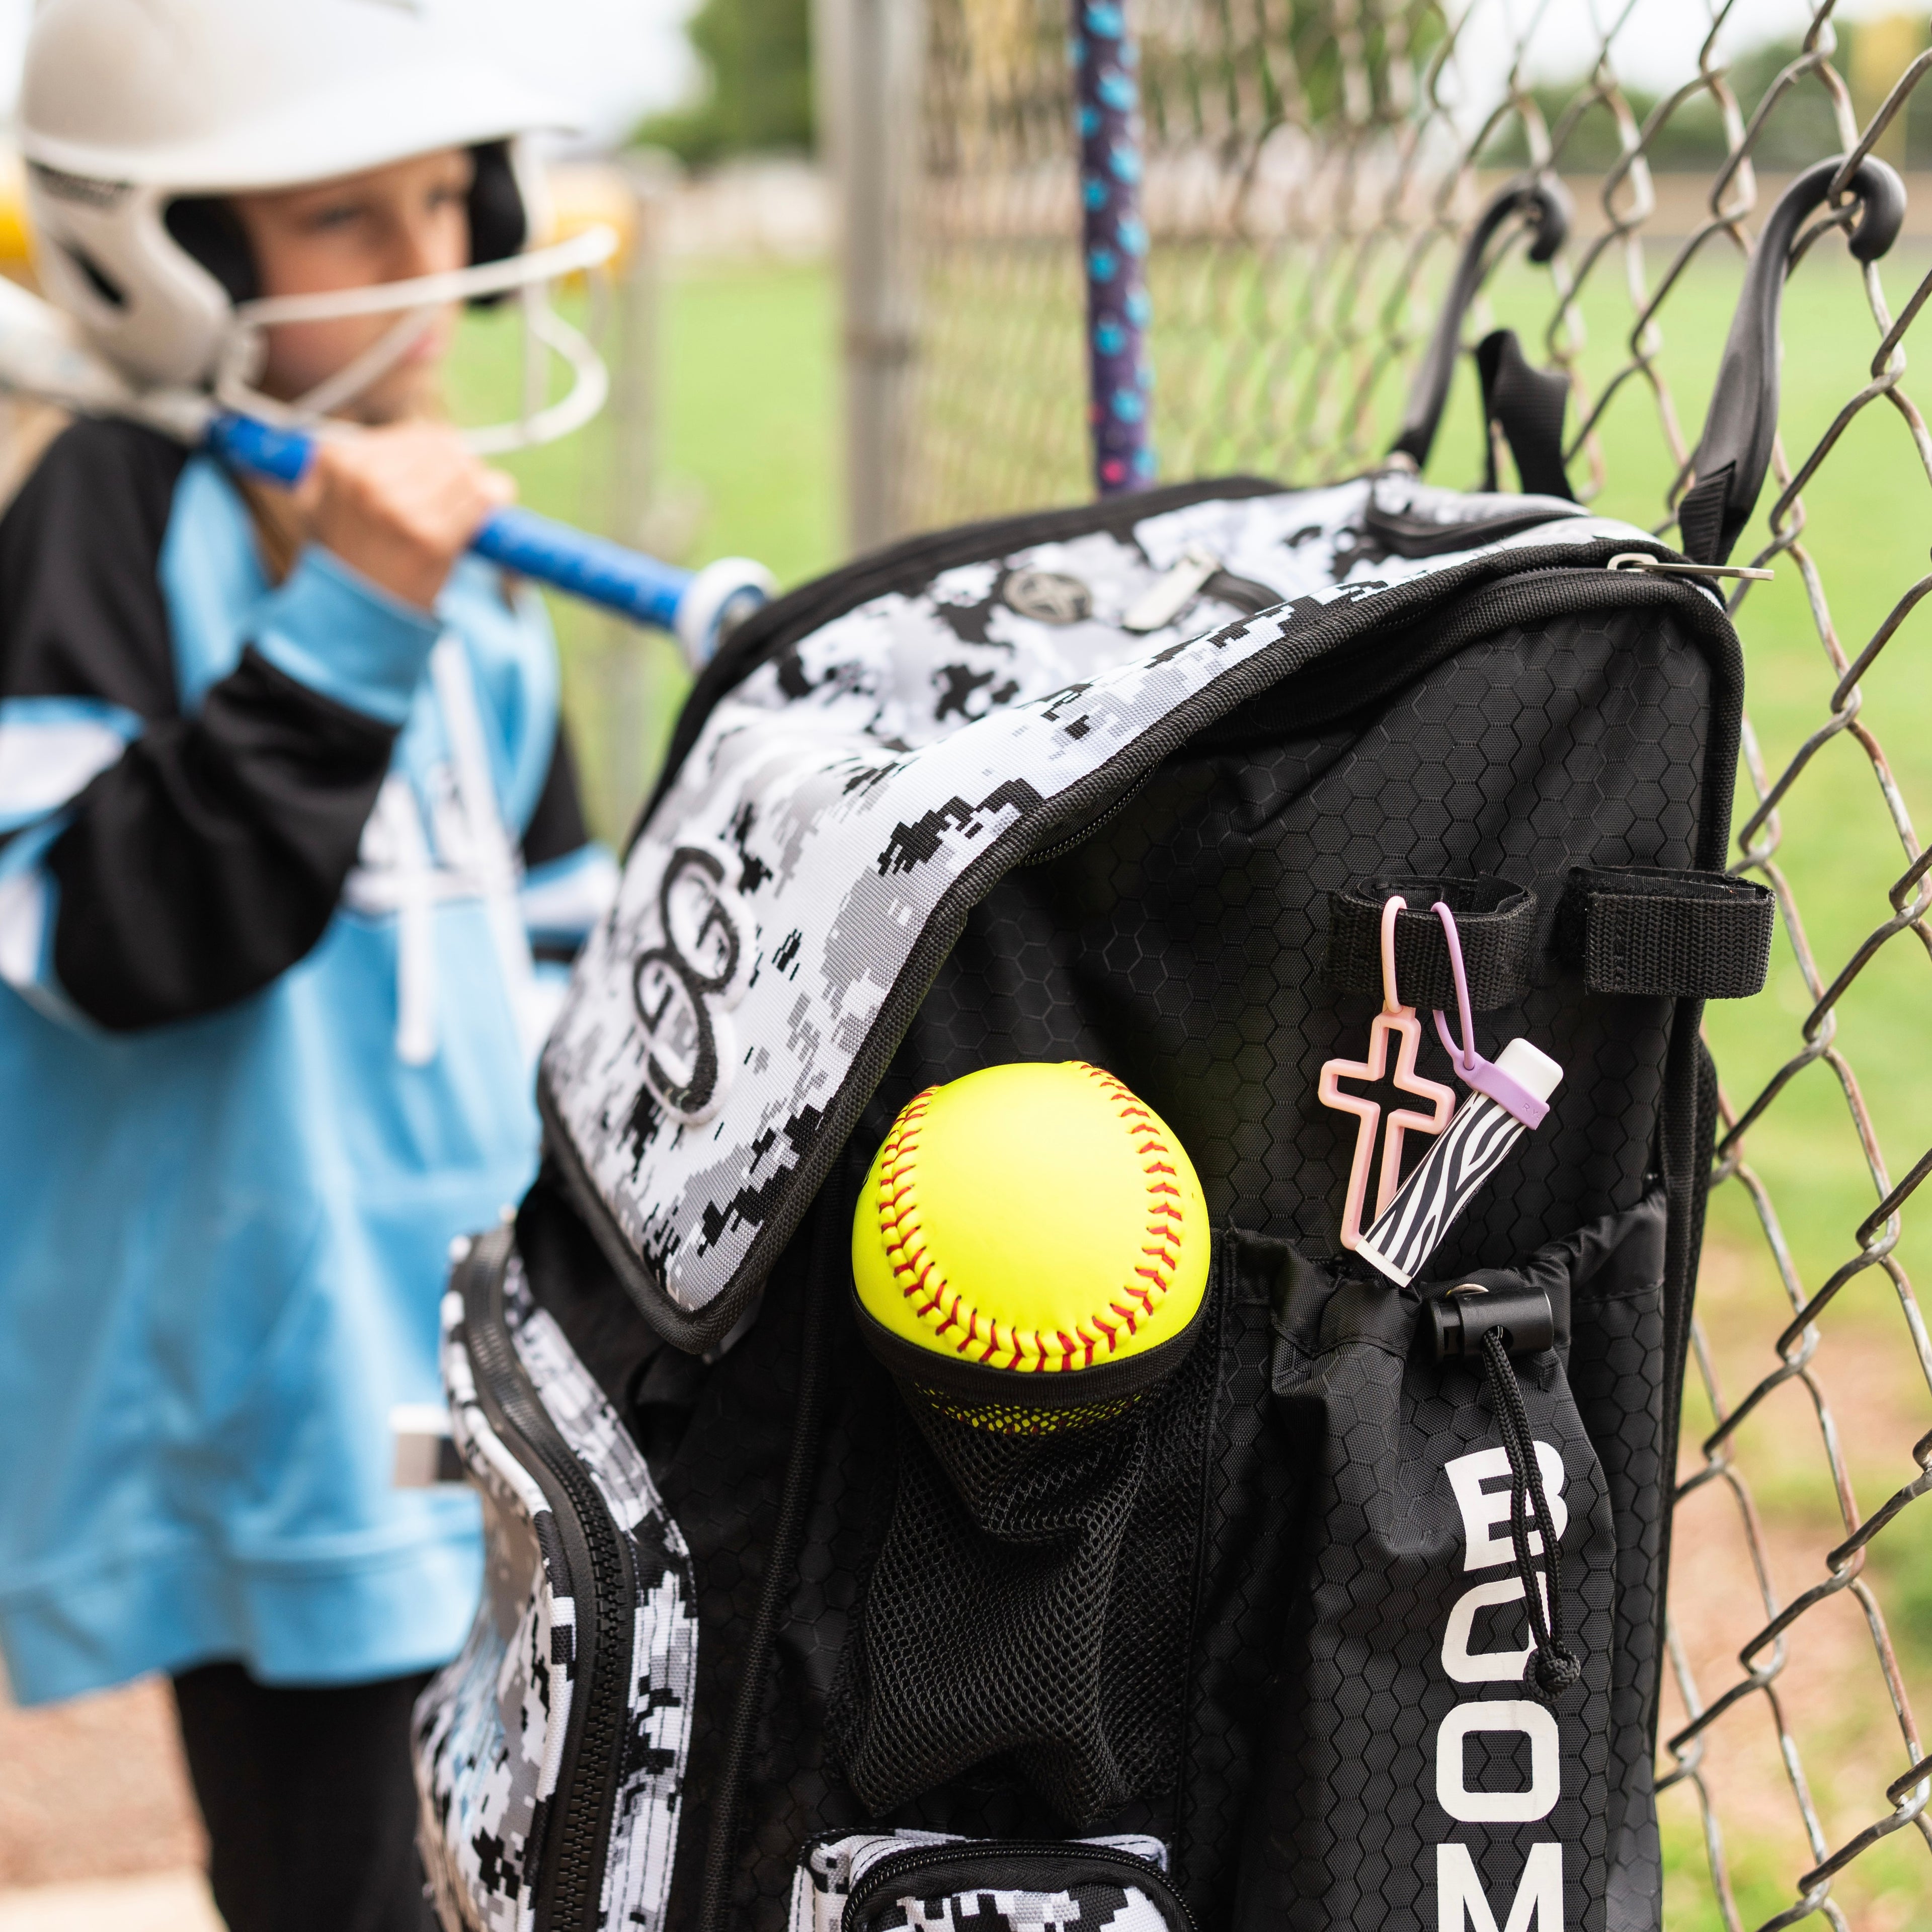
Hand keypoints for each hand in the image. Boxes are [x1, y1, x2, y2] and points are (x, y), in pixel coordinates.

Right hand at [301, 424, 514, 611]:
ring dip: (478, 484)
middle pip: (442, 448)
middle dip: (461, 465)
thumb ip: (368, 461)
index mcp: (340, 462)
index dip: (438, 453)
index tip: (447, 471)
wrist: (354, 615)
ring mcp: (399, 509)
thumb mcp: (331, 497)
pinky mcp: (430, 538)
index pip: (412, 436)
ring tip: (474, 502)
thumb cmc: (349, 555)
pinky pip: (479, 501)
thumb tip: (440, 439)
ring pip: (463, 470)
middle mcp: (367, 481)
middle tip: (469, 486)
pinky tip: (492, 505)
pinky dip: (492, 500)